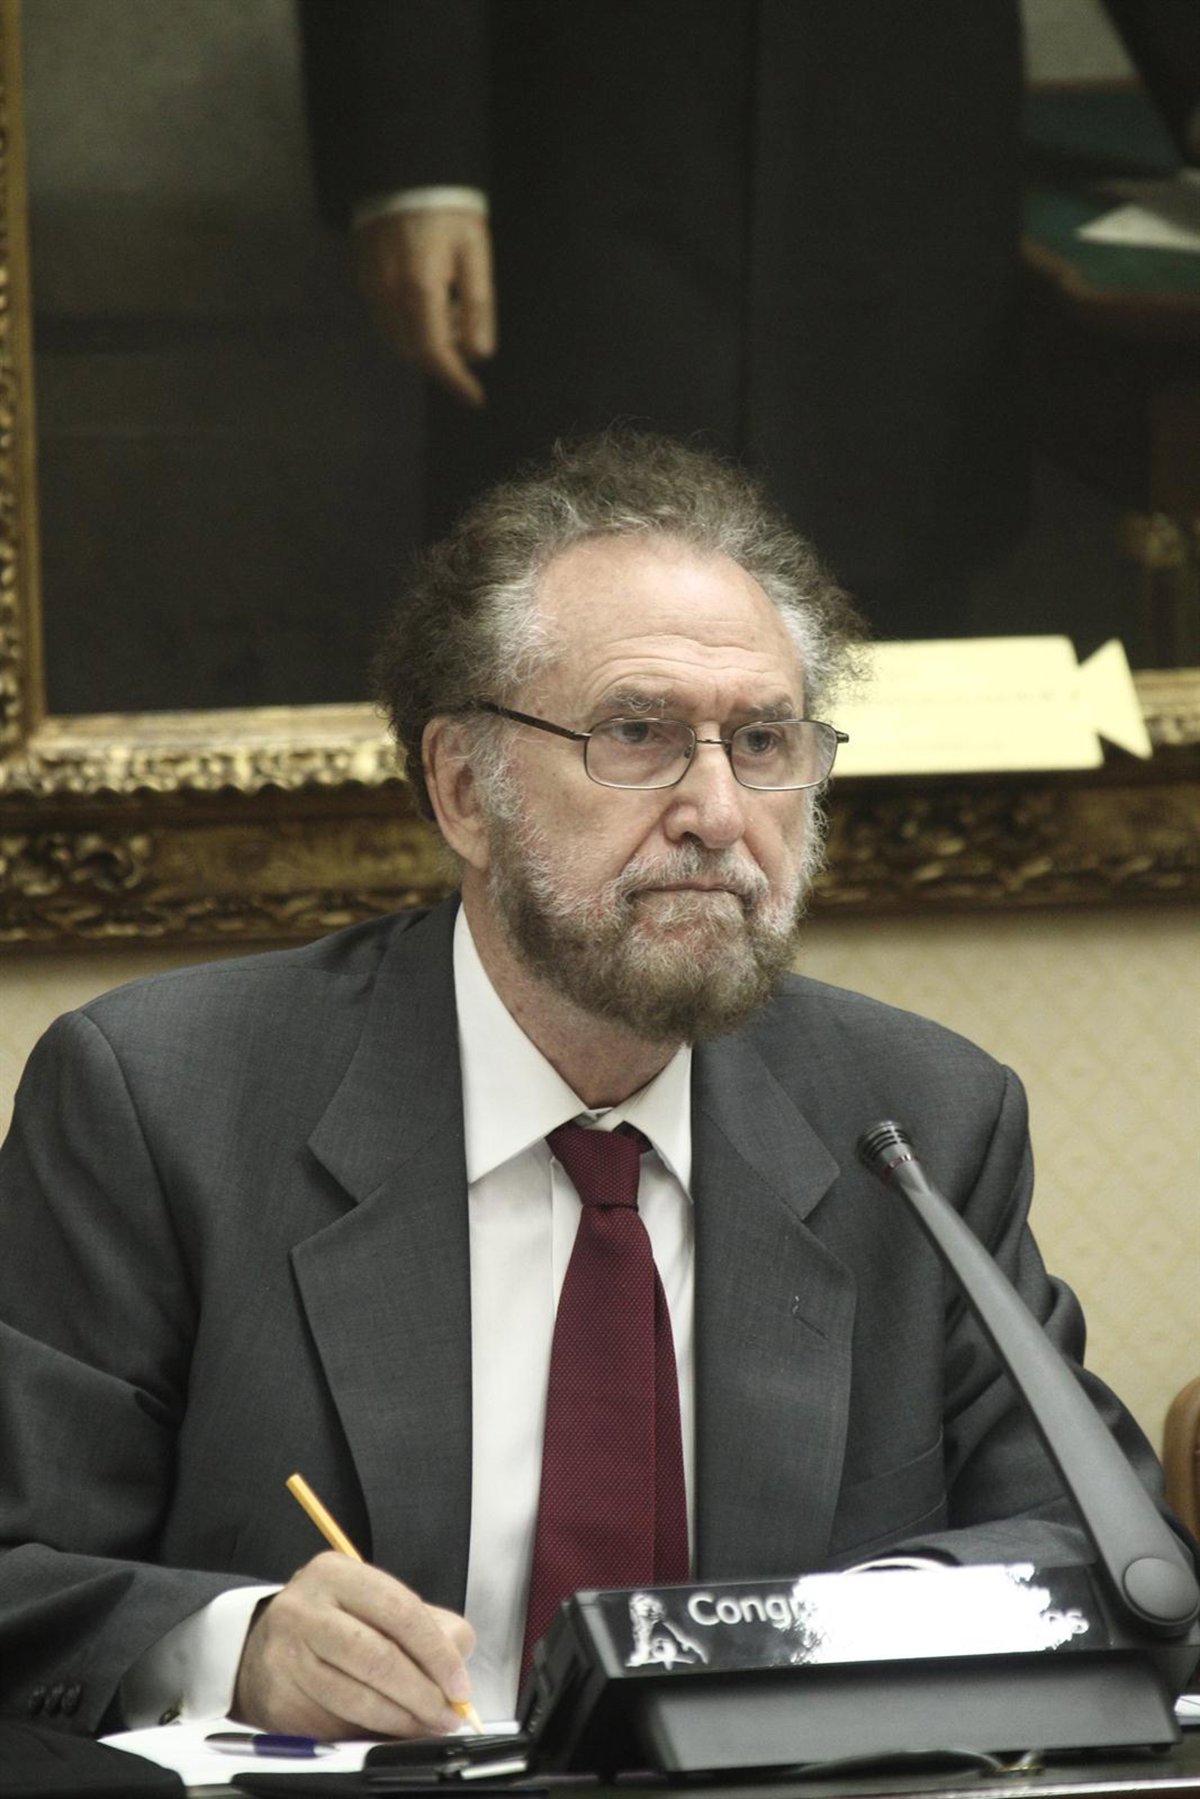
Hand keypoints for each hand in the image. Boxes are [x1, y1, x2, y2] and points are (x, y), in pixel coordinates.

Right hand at [233, 1552, 476, 1738]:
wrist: (267, 1644)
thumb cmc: (338, 1621)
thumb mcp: (378, 1603)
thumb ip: (427, 1626)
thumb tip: (457, 1671)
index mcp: (336, 1574)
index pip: (400, 1611)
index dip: (437, 1653)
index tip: (460, 1686)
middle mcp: (305, 1610)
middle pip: (377, 1658)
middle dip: (422, 1693)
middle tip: (448, 1715)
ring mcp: (285, 1656)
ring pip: (356, 1698)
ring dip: (401, 1720)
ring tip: (426, 1726)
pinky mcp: (278, 1700)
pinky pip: (334, 1726)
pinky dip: (369, 1734)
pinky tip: (389, 1732)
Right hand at [354, 209, 495, 406]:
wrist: (405, 167)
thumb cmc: (448, 208)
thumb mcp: (475, 252)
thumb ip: (478, 305)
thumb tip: (481, 354)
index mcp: (419, 287)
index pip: (434, 352)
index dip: (455, 380)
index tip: (474, 398)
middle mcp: (388, 292)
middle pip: (413, 351)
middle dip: (444, 356)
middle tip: (467, 330)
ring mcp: (370, 285)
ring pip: (396, 338)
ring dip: (426, 341)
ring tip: (451, 308)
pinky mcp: (363, 275)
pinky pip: (385, 318)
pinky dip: (410, 325)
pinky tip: (430, 300)